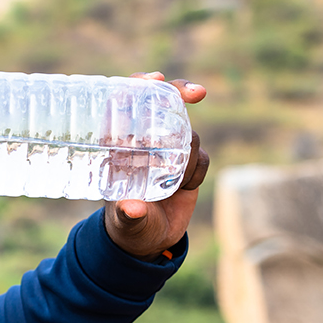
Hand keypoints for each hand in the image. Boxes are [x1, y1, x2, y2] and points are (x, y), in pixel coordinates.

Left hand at [104, 73, 210, 260]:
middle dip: (179, 93)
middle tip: (196, 93)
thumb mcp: (126, 222)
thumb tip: (131, 208)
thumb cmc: (127, 229)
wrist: (148, 243)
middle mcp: (143, 145)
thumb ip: (129, 215)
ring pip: (187, 134)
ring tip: (176, 182)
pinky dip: (198, 171)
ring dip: (189, 154)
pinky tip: (185, 187)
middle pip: (162, 106)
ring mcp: (166, 153)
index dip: (139, 88)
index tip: (155, 80)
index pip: (126, 108)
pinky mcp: (186, 164)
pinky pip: (203, 157)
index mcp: (120, 149)